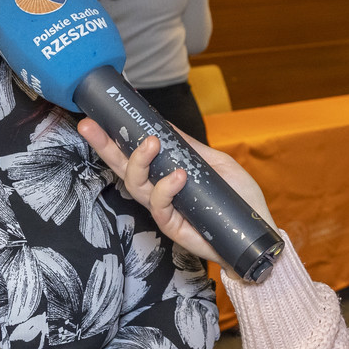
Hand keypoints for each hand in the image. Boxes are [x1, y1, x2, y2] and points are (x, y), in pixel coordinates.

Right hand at [76, 119, 273, 269]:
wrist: (259, 232)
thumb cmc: (240, 198)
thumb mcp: (217, 162)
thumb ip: (191, 148)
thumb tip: (166, 125)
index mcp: (166, 173)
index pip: (134, 154)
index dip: (116, 137)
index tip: (100, 116)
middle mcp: (159, 190)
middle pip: (123, 168)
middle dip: (104, 147)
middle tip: (89, 126)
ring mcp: (164, 209)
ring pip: (136, 186)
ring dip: (139, 162)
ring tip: (151, 143)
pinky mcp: (172, 227)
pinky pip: (160, 207)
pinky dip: (166, 189)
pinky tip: (178, 176)